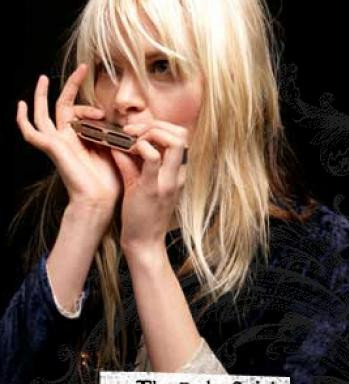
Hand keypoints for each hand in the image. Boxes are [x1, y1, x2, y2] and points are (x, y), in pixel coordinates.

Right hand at [16, 63, 121, 221]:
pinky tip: (21, 106)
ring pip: (43, 114)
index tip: (104, 110)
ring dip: (41, 95)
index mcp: (81, 141)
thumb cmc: (109, 183)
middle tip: (82, 68)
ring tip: (43, 78)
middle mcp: (66, 140)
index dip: (91, 107)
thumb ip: (114, 135)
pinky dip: (23, 120)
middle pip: (63, 107)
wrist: (100, 200)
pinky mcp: (50, 148)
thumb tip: (127, 124)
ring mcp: (56, 143)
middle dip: (71, 86)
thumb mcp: (115, 151)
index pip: (81, 114)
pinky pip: (31, 133)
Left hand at [109, 118, 188, 254]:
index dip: (161, 126)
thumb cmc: (140, 215)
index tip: (138, 132)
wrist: (143, 243)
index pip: (181, 137)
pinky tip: (127, 150)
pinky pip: (153, 157)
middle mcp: (177, 175)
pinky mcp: (153, 189)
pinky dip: (140, 146)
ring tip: (132, 140)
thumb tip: (117, 141)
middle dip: (156, 124)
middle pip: (181, 133)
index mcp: (177, 173)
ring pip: (173, 140)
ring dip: (150, 131)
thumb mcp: (138, 183)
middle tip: (134, 131)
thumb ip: (130, 161)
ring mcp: (168, 182)